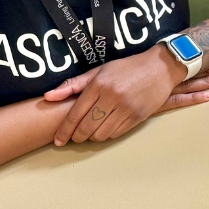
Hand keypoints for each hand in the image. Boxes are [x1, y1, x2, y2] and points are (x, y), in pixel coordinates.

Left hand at [44, 49, 208, 145]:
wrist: (160, 67)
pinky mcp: (138, 116)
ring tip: (90, 132)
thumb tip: (48, 97)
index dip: (64, 130)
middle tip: (74, 137)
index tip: (58, 140)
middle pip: (86, 127)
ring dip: (92, 137)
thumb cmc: (127, 68)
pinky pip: (116, 133)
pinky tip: (106, 128)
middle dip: (77, 136)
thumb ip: (73, 84)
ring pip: (101, 134)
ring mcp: (126, 108)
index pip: (75, 114)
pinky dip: (107, 134)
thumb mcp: (99, 70)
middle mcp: (111, 97)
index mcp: (99, 85)